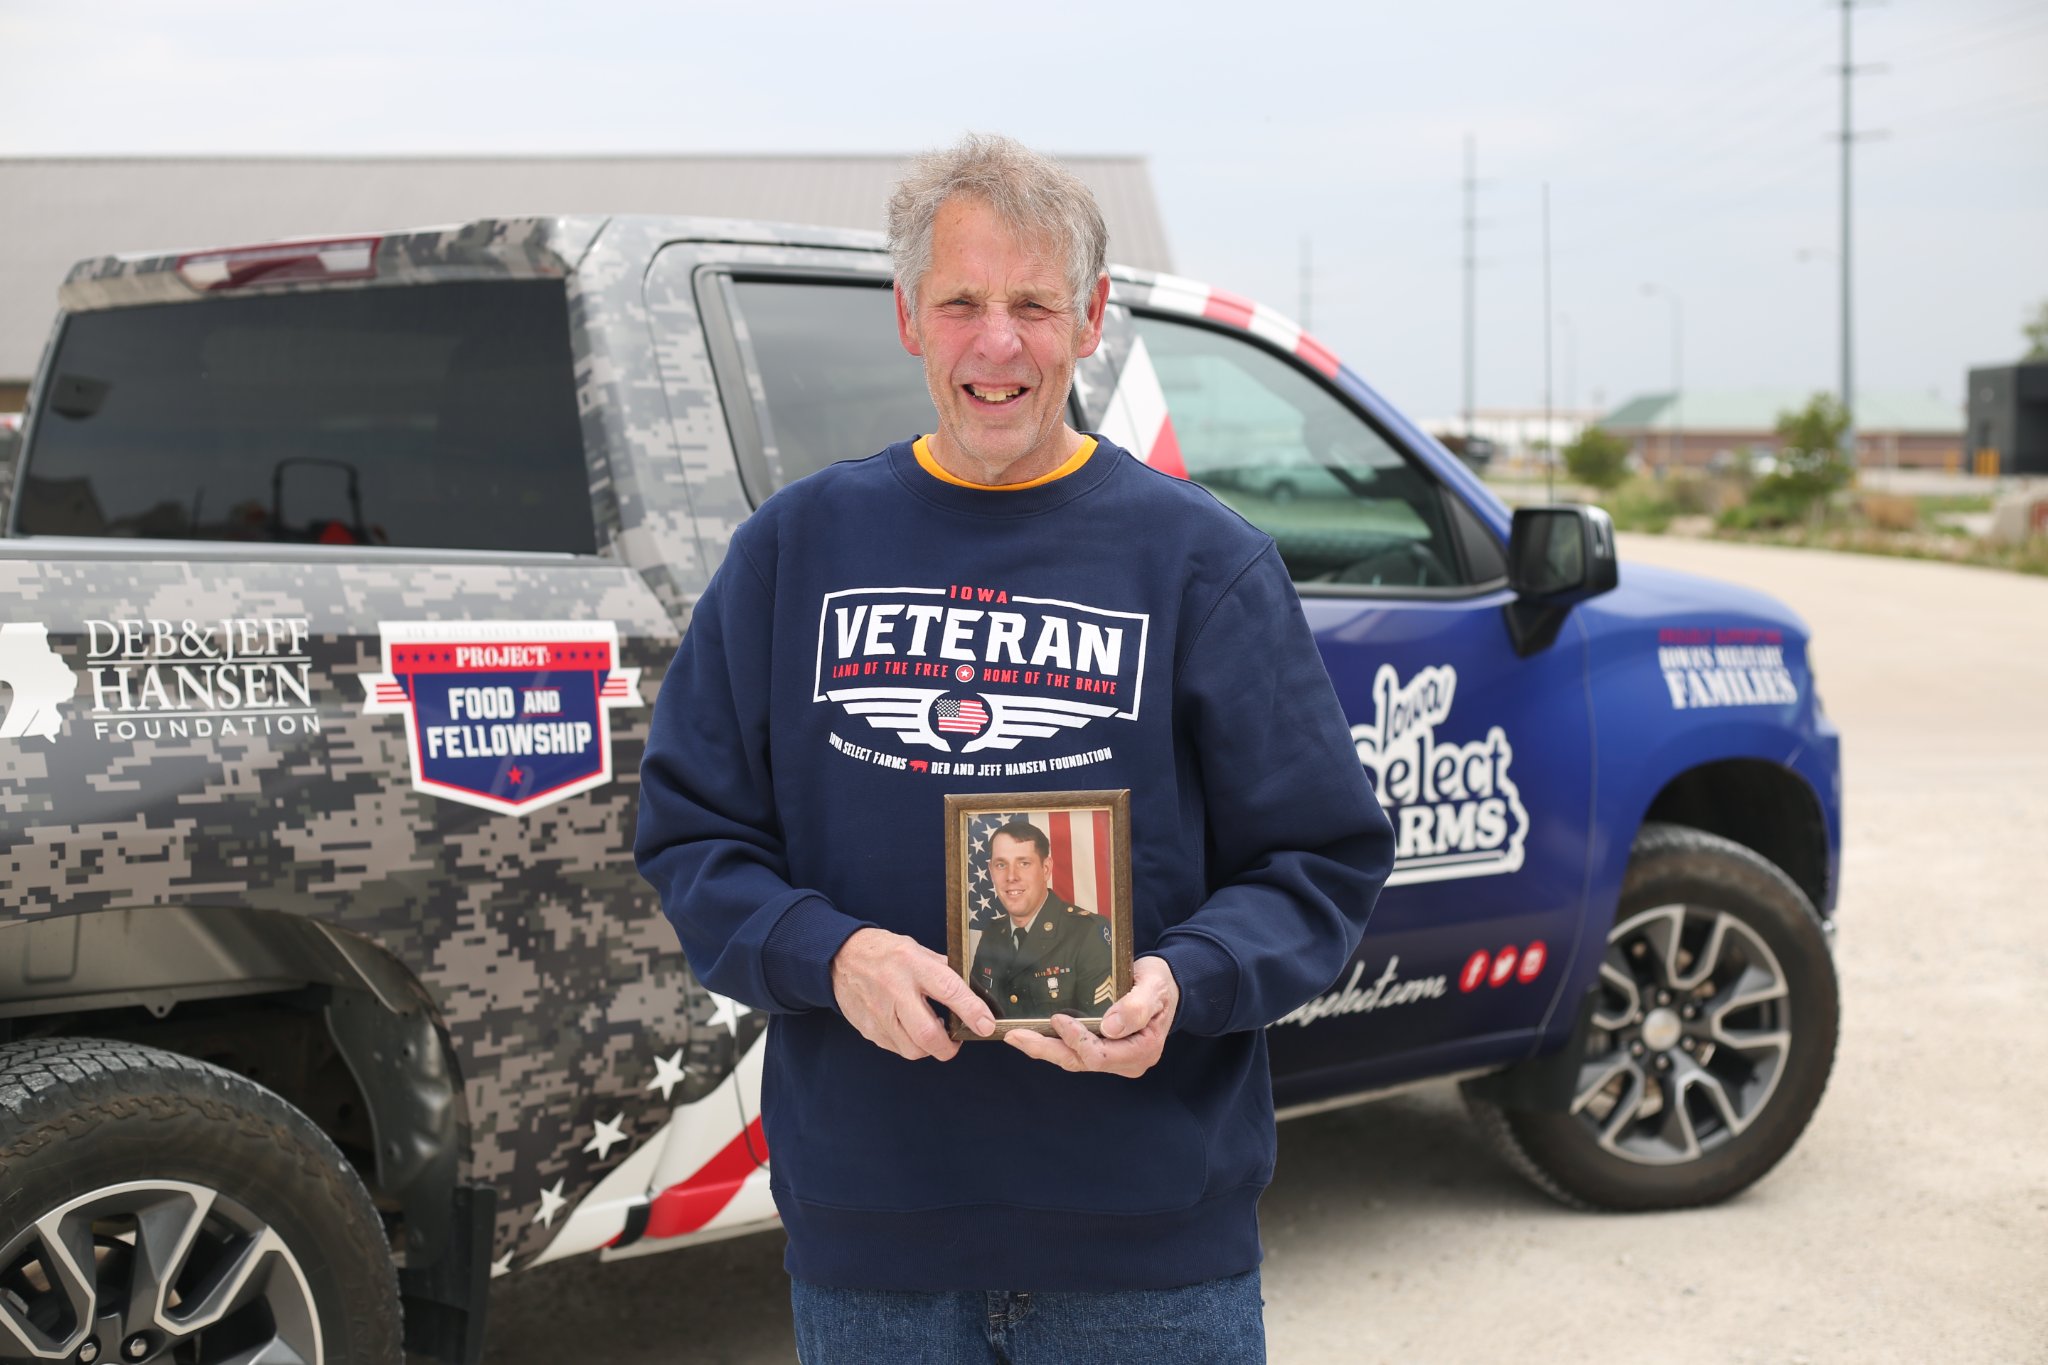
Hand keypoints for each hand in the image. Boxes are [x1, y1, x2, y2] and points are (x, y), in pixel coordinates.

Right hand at [830, 927, 994, 1060]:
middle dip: (949, 1046)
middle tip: (957, 1039)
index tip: (987, 1025)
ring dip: (929, 1047)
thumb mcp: (917, 950)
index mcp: (913, 965)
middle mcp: (895, 990)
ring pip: (912, 1049)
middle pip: (927, 1034)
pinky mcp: (869, 1029)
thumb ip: (944, 970)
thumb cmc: (885, 952)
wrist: (841, 958)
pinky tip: (911, 1030)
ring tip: (932, 1031)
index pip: (949, 990)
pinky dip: (911, 1045)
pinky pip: (897, 1049)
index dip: (972, 1011)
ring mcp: (879, 1013)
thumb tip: (974, 990)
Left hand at [1006, 955, 1178, 1077]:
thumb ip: (1136, 1006)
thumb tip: (1110, 1027)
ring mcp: (1114, 1059)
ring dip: (1043, 1048)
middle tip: (1014, 1035)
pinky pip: (1075, 1053)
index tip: (1059, 1018)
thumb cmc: (1160, 984)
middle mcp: (1126, 1062)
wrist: (1166, 986)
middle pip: (1080, 1062)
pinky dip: (1052, 1045)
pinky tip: (1031, 1036)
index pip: (1100, 1055)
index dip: (1077, 1039)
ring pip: (1073, 1060)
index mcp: (1141, 1051)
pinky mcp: (1103, 1051)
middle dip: (1046, 1049)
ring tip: (1014, 1036)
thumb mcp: (1154, 988)